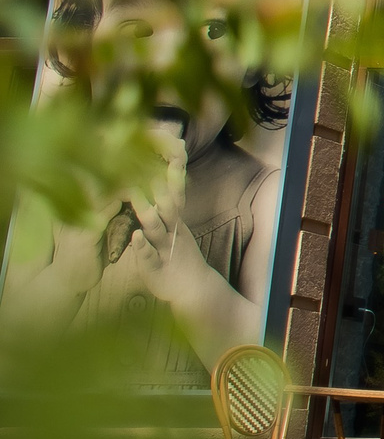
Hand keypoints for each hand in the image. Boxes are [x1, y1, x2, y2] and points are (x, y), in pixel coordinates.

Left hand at [94, 174, 229, 320]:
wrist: (193, 290)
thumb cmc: (178, 257)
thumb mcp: (175, 230)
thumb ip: (169, 209)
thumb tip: (163, 186)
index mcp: (174, 222)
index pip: (174, 191)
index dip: (173, 171)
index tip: (173, 148)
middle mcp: (172, 231)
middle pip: (168, 203)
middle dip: (158, 183)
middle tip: (147, 161)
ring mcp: (166, 249)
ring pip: (157, 227)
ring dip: (146, 210)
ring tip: (134, 194)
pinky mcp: (157, 268)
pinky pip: (150, 256)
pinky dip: (143, 247)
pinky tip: (136, 237)